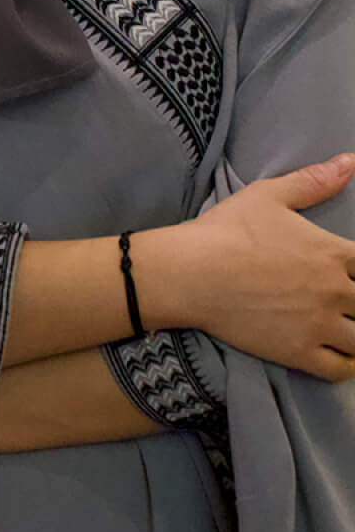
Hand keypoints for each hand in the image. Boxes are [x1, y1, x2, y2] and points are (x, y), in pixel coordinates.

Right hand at [156, 153, 354, 380]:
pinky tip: (340, 352)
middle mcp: (333, 291)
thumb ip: (313, 181)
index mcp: (332, 252)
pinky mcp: (299, 353)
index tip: (353, 275)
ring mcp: (319, 325)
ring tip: (346, 326)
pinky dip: (348, 363)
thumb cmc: (227, 230)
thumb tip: (351, 162)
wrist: (191, 272)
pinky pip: (342, 369)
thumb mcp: (268, 196)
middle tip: (347, 300)